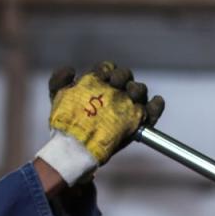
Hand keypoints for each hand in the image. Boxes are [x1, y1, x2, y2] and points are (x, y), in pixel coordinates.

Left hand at [35, 62, 163, 184]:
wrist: (76, 147)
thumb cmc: (68, 121)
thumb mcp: (57, 97)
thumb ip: (59, 80)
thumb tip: (72, 70)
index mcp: (100, 83)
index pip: (109, 69)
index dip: (108, 69)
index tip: (103, 76)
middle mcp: (116, 92)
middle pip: (126, 77)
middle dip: (123, 76)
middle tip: (115, 84)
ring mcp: (129, 107)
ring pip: (140, 91)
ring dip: (138, 89)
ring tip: (132, 94)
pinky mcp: (139, 122)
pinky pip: (153, 111)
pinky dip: (157, 106)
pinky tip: (155, 103)